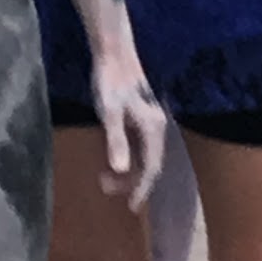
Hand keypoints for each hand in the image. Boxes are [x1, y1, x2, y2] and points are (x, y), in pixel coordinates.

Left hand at [91, 50, 165, 210]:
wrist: (113, 52)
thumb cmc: (110, 82)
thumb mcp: (110, 113)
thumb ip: (116, 141)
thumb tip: (122, 170)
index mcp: (153, 129)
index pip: (152, 168)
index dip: (142, 189)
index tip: (132, 207)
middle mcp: (157, 127)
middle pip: (150, 164)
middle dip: (131, 181)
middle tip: (105, 187)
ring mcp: (150, 121)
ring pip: (145, 155)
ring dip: (128, 170)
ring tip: (104, 177)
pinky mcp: (141, 115)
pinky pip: (140, 145)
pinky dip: (128, 157)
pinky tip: (112, 157)